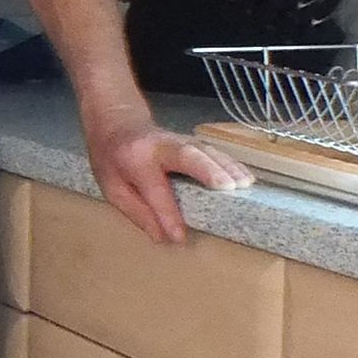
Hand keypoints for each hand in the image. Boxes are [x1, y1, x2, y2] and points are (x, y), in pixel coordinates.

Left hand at [83, 107, 252, 244]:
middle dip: (208, 170)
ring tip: (245, 184)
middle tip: (229, 188)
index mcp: (134, 159)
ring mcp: (178, 139)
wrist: (115, 120)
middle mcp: (159, 146)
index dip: (167, 213)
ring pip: (205, 150)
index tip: (179, 236)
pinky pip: (213, 150)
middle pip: (186, 155)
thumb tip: (162, 237)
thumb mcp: (111, 187)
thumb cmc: (111, 158)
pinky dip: (231, 163)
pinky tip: (245, 176)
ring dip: (227, 166)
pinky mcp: (191, 141)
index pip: (154, 188)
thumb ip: (136, 211)